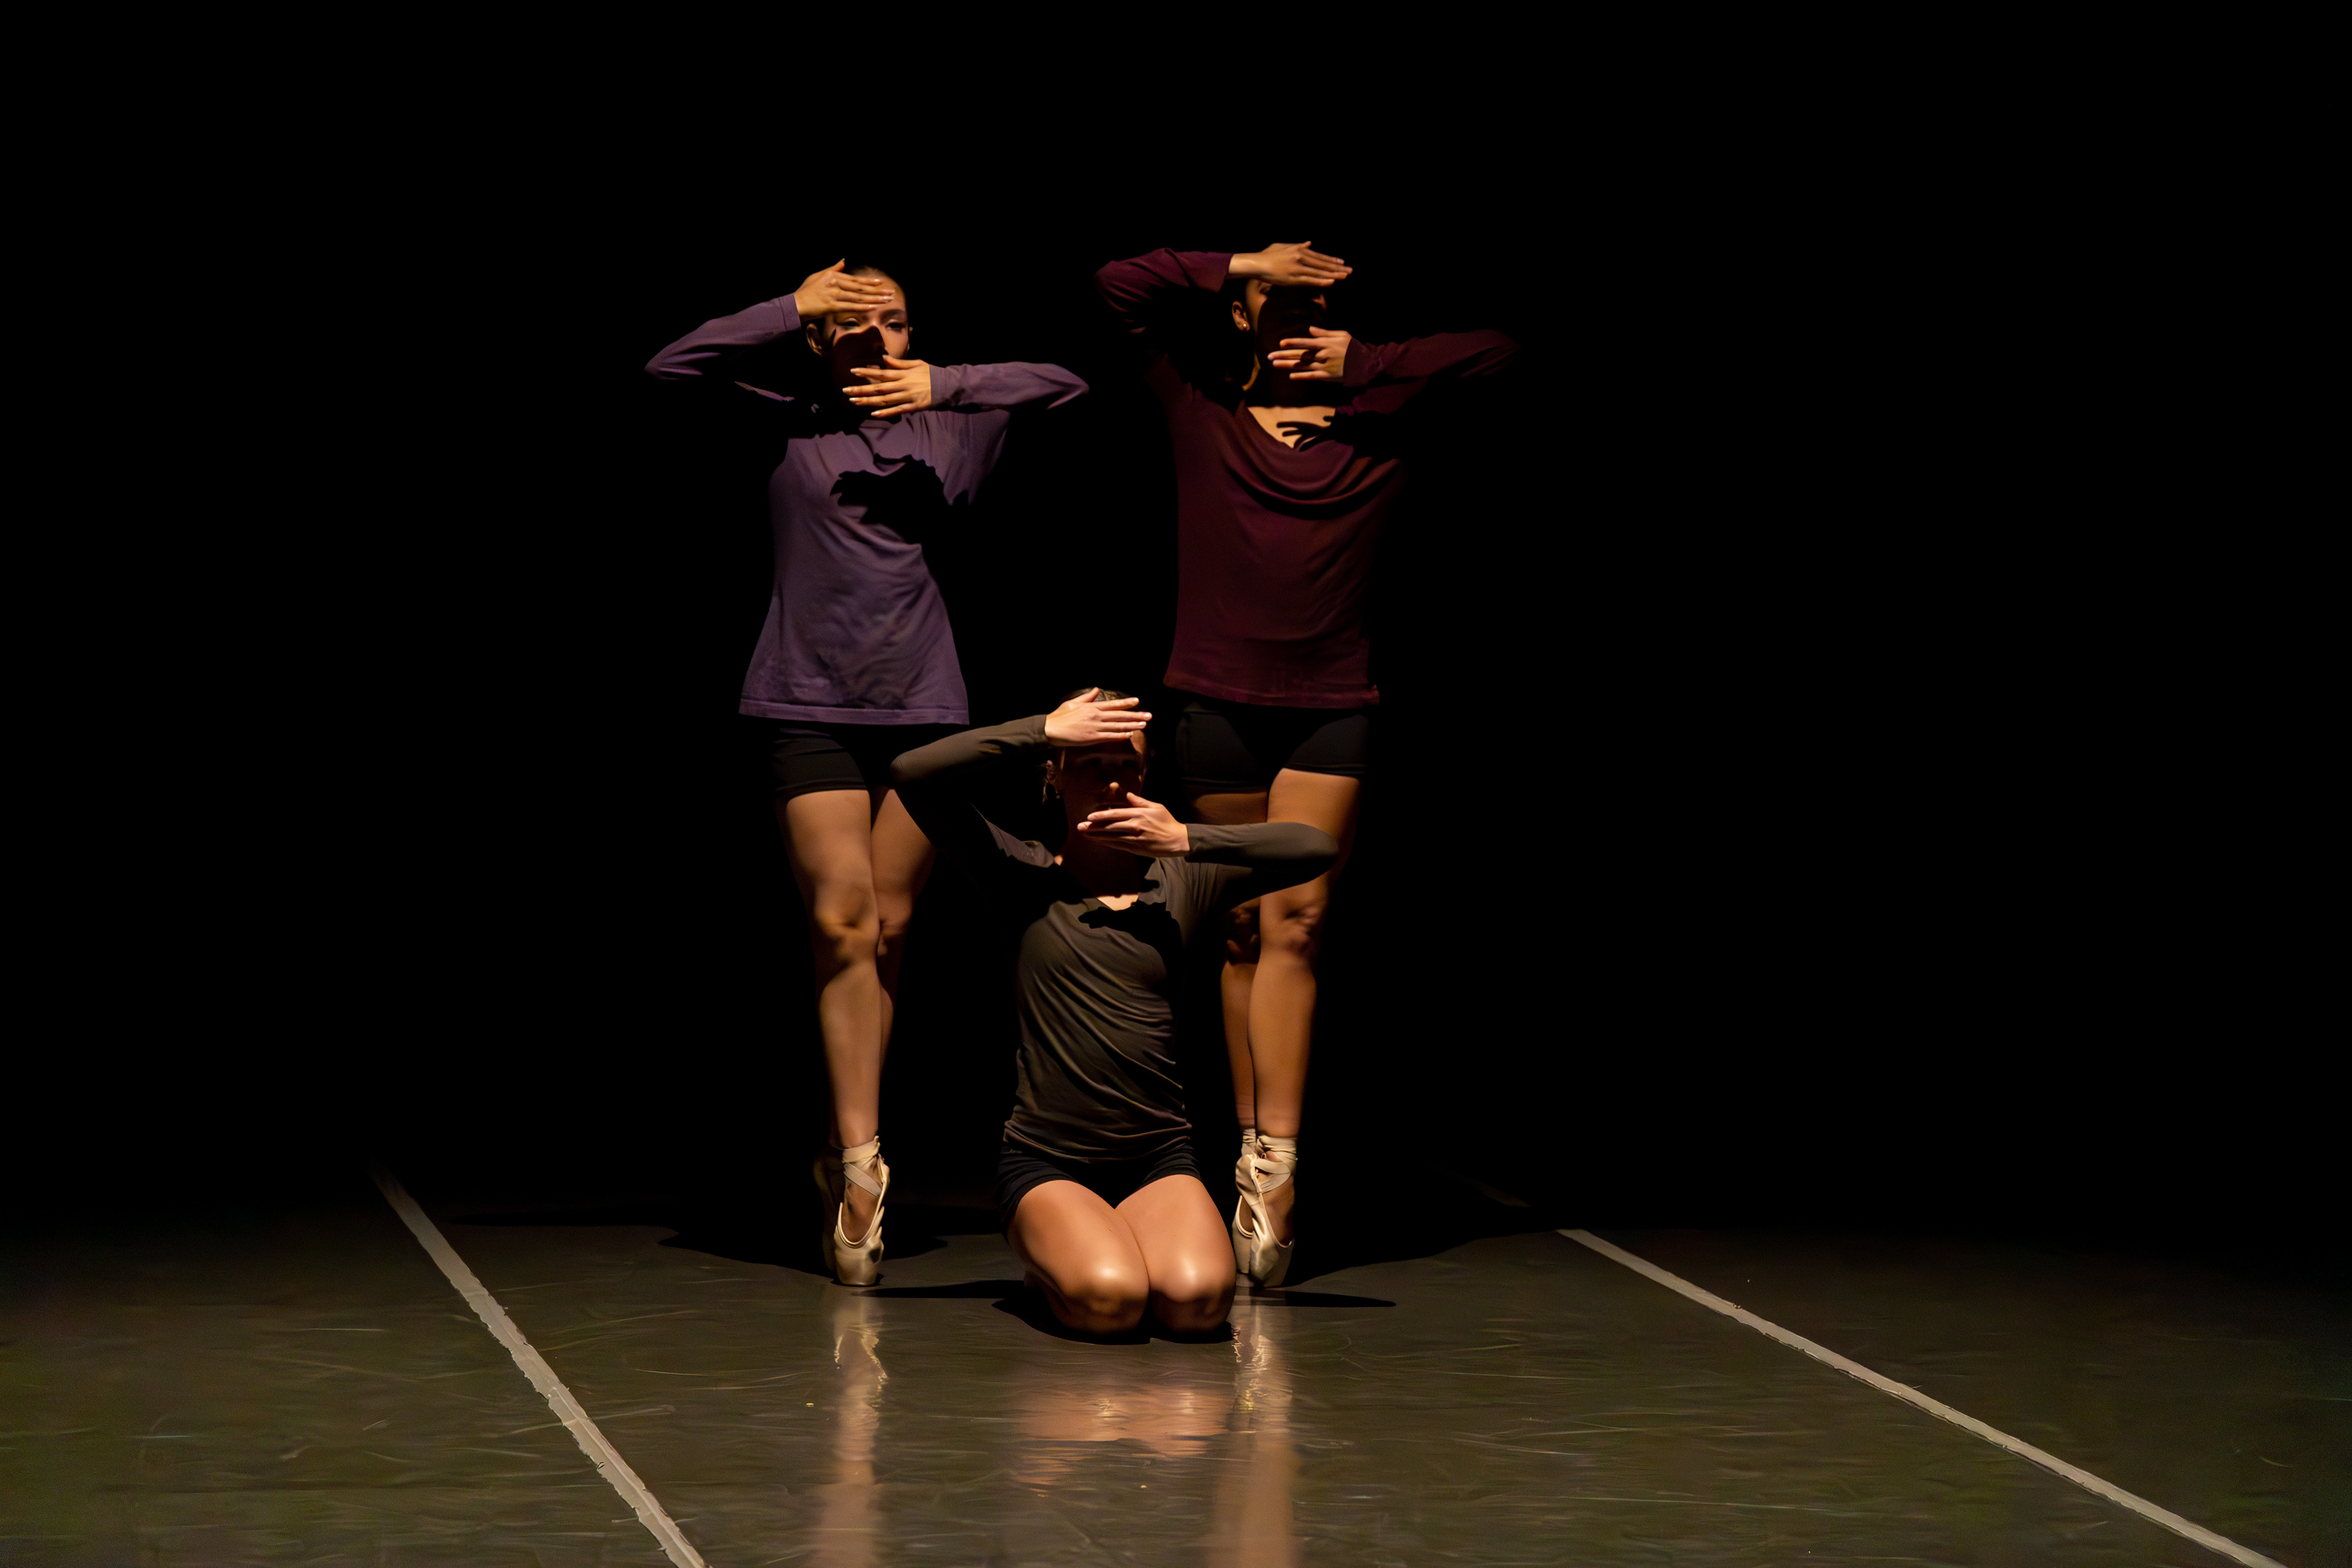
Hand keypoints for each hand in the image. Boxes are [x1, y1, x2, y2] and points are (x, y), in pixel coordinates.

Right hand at [793, 260, 895, 320]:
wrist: (795, 304)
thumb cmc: (806, 291)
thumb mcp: (818, 275)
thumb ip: (833, 268)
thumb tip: (844, 261)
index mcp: (833, 276)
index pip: (855, 280)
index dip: (869, 282)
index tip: (881, 283)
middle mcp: (835, 284)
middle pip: (860, 288)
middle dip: (877, 291)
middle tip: (890, 293)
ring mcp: (833, 295)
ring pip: (858, 297)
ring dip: (874, 299)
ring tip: (886, 300)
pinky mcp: (831, 306)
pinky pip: (850, 307)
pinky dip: (863, 307)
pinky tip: (873, 307)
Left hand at [844, 357, 932, 417]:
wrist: (948, 386)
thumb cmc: (932, 373)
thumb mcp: (917, 363)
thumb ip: (900, 363)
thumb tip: (884, 358)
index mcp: (903, 374)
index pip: (881, 372)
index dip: (867, 372)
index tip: (853, 371)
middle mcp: (903, 385)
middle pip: (879, 388)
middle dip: (861, 389)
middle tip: (846, 390)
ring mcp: (908, 397)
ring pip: (885, 400)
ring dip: (868, 401)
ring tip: (854, 401)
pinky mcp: (914, 406)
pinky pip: (897, 410)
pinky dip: (886, 412)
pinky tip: (874, 414)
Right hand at [1043, 689, 1151, 746]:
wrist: (1051, 728)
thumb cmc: (1060, 716)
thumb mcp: (1073, 702)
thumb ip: (1087, 697)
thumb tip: (1096, 689)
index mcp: (1092, 707)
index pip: (1113, 704)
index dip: (1126, 703)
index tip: (1137, 701)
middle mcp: (1096, 716)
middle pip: (1120, 716)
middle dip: (1136, 715)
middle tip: (1148, 716)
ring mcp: (1095, 727)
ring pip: (1118, 726)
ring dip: (1132, 725)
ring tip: (1144, 725)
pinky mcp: (1092, 738)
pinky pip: (1109, 736)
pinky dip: (1120, 736)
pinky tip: (1129, 735)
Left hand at [1077, 786, 1189, 856]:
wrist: (1177, 840)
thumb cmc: (1167, 822)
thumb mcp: (1156, 807)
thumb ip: (1141, 801)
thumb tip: (1129, 795)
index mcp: (1139, 814)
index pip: (1115, 814)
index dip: (1101, 816)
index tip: (1090, 817)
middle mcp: (1134, 826)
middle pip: (1109, 826)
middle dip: (1093, 827)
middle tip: (1080, 827)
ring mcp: (1134, 838)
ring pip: (1111, 837)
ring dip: (1096, 836)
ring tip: (1085, 834)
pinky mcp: (1135, 848)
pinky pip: (1118, 845)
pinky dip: (1107, 843)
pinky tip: (1098, 841)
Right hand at [1229, 241, 1351, 288]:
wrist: (1257, 263)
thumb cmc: (1268, 255)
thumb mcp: (1284, 246)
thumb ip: (1298, 245)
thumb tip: (1309, 243)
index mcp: (1299, 249)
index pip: (1319, 256)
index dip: (1331, 260)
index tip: (1342, 263)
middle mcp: (1301, 257)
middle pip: (1323, 264)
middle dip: (1337, 268)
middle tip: (1350, 270)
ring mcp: (1298, 268)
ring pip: (1319, 272)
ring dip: (1333, 275)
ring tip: (1344, 276)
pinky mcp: (1294, 278)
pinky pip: (1311, 280)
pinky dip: (1321, 281)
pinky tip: (1331, 282)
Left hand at [1269, 327, 1351, 380]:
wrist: (1365, 364)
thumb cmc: (1353, 348)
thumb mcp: (1341, 335)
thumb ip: (1325, 333)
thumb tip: (1310, 329)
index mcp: (1325, 343)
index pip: (1305, 342)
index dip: (1292, 343)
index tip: (1281, 343)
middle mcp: (1323, 354)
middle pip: (1300, 355)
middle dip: (1283, 355)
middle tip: (1269, 356)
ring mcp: (1324, 366)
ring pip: (1302, 366)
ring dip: (1287, 366)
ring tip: (1275, 365)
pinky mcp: (1327, 377)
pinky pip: (1311, 376)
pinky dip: (1301, 376)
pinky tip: (1291, 376)